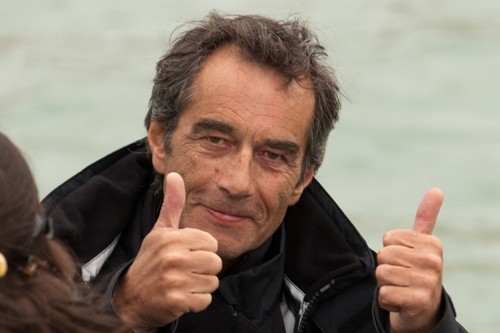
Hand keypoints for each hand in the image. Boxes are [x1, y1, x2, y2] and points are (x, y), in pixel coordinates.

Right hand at [113, 172, 221, 329]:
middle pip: (216, 263)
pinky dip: (196, 302)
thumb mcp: (160, 230)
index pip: (212, 243)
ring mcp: (174, 280)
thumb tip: (175, 174)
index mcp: (172, 238)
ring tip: (182, 283)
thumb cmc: (151, 261)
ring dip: (200, 286)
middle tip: (185, 271)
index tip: (186, 254)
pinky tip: (180, 296)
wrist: (131, 298)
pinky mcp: (176, 301)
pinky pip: (205, 300)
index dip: (202, 250)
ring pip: (212, 282)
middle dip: (204, 269)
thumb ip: (172, 204)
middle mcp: (173, 257)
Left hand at [376, 188, 443, 332]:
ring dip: (385, 284)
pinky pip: (383, 294)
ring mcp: (427, 283)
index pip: (388, 238)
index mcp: (432, 244)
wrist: (424, 310)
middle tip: (401, 276)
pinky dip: (386, 301)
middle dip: (386, 267)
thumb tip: (437, 190)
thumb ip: (426, 217)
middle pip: (383, 255)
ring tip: (401, 288)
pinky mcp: (418, 302)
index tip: (405, 260)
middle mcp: (433, 262)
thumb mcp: (422, 244)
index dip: (390, 250)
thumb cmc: (417, 271)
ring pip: (381, 274)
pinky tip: (400, 302)